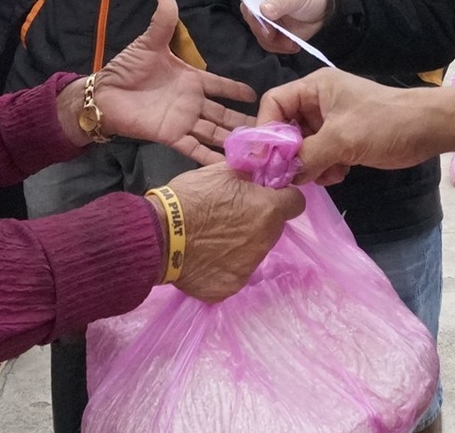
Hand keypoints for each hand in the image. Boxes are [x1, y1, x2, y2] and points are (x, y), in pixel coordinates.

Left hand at [90, 0, 256, 164]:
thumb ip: (162, 24)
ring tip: (254, 148)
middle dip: (243, 120)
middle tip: (266, 127)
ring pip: (214, 131)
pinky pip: (194, 148)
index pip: (220, 85)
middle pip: (223, 113)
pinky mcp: (171, 136)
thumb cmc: (126, 69)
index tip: (257, 95)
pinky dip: (209, 157)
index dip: (237, 90)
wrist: (104, 95)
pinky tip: (227, 164)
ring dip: (232, 139)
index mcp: (190, 79)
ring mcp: (183, 121)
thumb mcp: (147, 44)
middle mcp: (191, 102)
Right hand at [164, 165, 306, 301]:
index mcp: (268, 211)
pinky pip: (233, 273)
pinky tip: (204, 256)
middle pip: (272, 229)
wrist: (158, 235)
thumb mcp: (222, 171)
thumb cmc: (190, 197)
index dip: (281, 196)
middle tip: (230, 215)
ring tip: (212, 236)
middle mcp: (265, 242)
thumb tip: (264, 166)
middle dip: (258, 221)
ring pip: (253, 252)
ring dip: (241, 244)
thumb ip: (250, 171)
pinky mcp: (229, 288)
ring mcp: (248, 269)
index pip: (296, 203)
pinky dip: (222, 266)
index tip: (265, 195)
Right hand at [238, 0, 331, 55]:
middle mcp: (258, 2)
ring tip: (289, 42)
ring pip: (257, 32)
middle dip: (260, 26)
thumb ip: (281, 2)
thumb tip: (264, 10)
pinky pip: (267, 43)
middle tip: (272, 33)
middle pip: (248, 15)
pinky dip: (278, 47)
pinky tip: (291, 44)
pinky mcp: (271, 33)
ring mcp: (264, 19)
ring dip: (272, 41)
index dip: (247, 2)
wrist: (322, 12)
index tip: (257, 12)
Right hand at [258, 69, 436, 185]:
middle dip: (290, 153)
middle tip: (293, 175)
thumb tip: (279, 176)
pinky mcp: (344, 139)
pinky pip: (320, 155)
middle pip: (286, 127)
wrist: (427, 130)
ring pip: (302, 146)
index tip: (267, 160)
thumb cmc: (383, 123)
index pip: (273, 103)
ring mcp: (331, 121)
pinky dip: (324, 168)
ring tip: (326, 174)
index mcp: (314, 88)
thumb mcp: (341, 139)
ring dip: (309, 164)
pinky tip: (339, 174)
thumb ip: (305, 156)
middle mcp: (318, 102)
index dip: (266, 130)